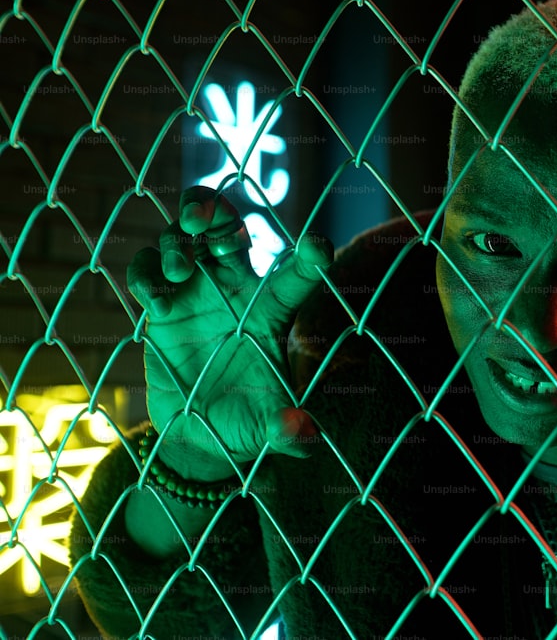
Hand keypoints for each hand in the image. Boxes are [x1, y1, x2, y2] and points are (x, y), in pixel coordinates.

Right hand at [127, 186, 332, 480]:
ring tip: (181, 269)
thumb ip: (288, 430)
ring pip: (183, 239)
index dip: (309, 256)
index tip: (320, 246)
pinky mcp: (159, 308)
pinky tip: (155, 299)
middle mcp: (233, 291)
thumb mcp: (269, 429)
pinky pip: (147, 272)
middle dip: (214, 210)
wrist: (199, 436)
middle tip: (204, 216)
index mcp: (271, 310)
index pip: (296, 276)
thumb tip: (306, 433)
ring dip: (178, 240)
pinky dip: (146, 274)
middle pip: (226, 229)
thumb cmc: (245, 423)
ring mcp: (194, 293)